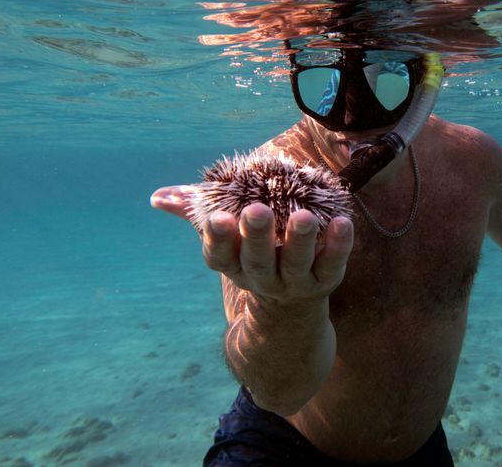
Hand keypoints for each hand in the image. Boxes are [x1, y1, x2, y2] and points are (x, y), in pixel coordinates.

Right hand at [150, 185, 353, 303]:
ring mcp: (294, 282)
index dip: (219, 238)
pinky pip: (333, 263)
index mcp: (234, 264)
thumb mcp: (226, 236)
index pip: (220, 255)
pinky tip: (343, 222)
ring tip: (304, 216)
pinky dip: (339, 245)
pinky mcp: (325, 280)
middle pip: (257, 260)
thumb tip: (158, 197)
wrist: (290, 305)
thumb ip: (196, 212)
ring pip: (296, 263)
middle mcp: (262, 277)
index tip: (219, 216)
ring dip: (300, 240)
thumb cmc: (253, 253)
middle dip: (257, 236)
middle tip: (257, 210)